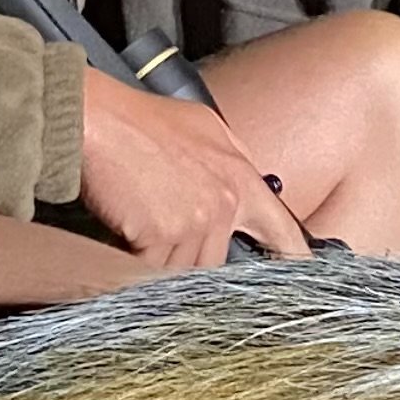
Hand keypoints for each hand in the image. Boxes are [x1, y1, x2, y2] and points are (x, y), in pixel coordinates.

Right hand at [77, 67, 312, 268]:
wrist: (97, 118)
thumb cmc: (137, 119)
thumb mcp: (202, 128)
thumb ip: (226, 166)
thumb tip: (233, 192)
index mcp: (240, 176)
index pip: (282, 230)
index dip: (292, 259)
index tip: (302, 280)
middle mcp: (226, 200)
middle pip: (217, 262)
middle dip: (188, 258)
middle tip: (160, 237)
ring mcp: (197, 219)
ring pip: (182, 271)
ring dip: (156, 261)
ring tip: (134, 225)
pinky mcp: (164, 234)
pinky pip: (151, 270)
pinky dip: (132, 261)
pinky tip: (121, 234)